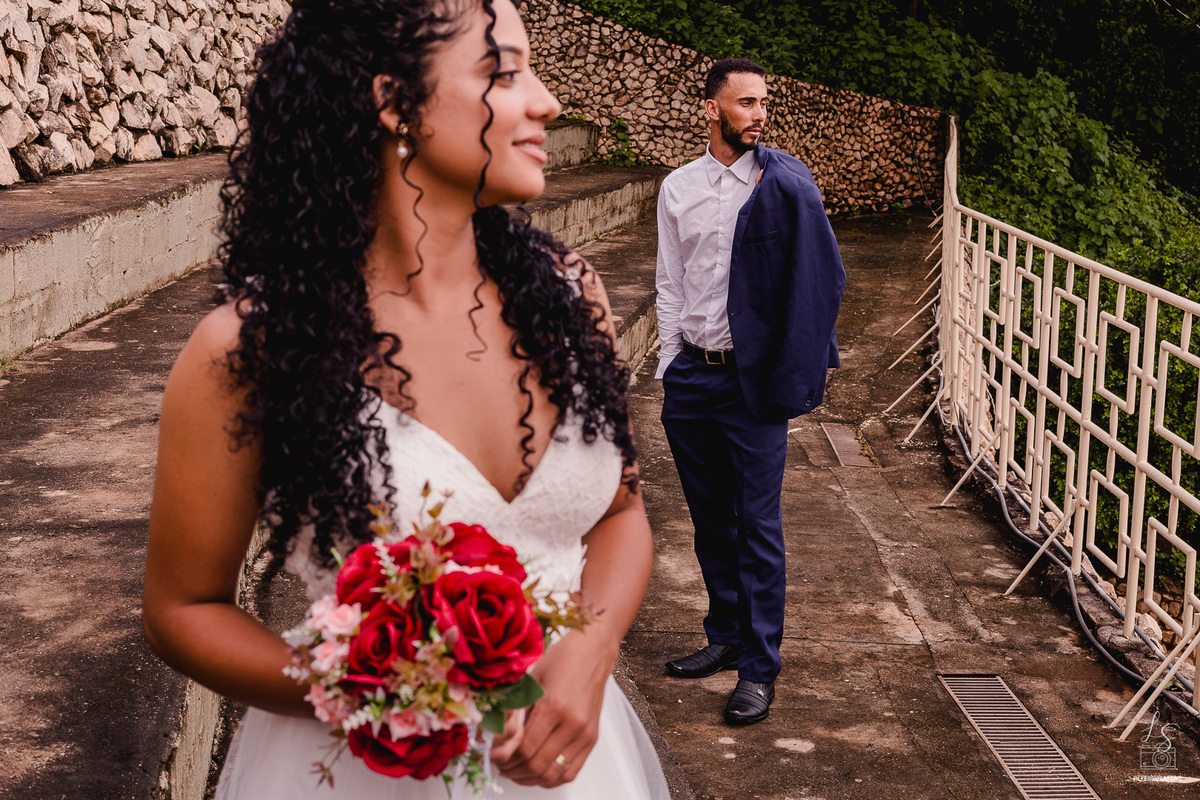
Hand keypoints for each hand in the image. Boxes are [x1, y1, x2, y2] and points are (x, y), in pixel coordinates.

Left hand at [490, 634, 609, 786]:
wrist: (593, 652)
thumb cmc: (562, 660)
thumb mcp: (531, 681)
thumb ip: (515, 712)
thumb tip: (497, 739)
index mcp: (555, 706)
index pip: (525, 748)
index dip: (505, 758)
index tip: (494, 756)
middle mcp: (573, 723)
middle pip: (538, 765)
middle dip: (514, 770)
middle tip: (502, 766)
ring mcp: (585, 734)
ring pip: (553, 774)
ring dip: (531, 778)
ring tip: (516, 771)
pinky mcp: (592, 739)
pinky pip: (571, 771)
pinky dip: (552, 778)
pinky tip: (538, 773)